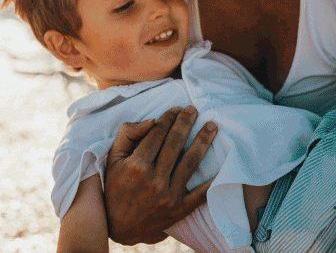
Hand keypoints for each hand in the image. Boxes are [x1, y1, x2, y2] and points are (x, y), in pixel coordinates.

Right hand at [104, 106, 217, 245]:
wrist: (119, 226)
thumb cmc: (115, 187)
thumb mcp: (113, 158)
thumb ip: (128, 134)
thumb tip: (152, 120)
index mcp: (136, 166)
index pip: (157, 134)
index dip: (168, 118)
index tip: (175, 109)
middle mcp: (154, 180)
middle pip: (175, 143)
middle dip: (186, 122)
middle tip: (194, 109)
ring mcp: (168, 196)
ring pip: (190, 162)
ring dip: (203, 141)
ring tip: (212, 126)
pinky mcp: (179, 210)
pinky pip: (200, 194)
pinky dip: (212, 180)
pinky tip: (222, 165)